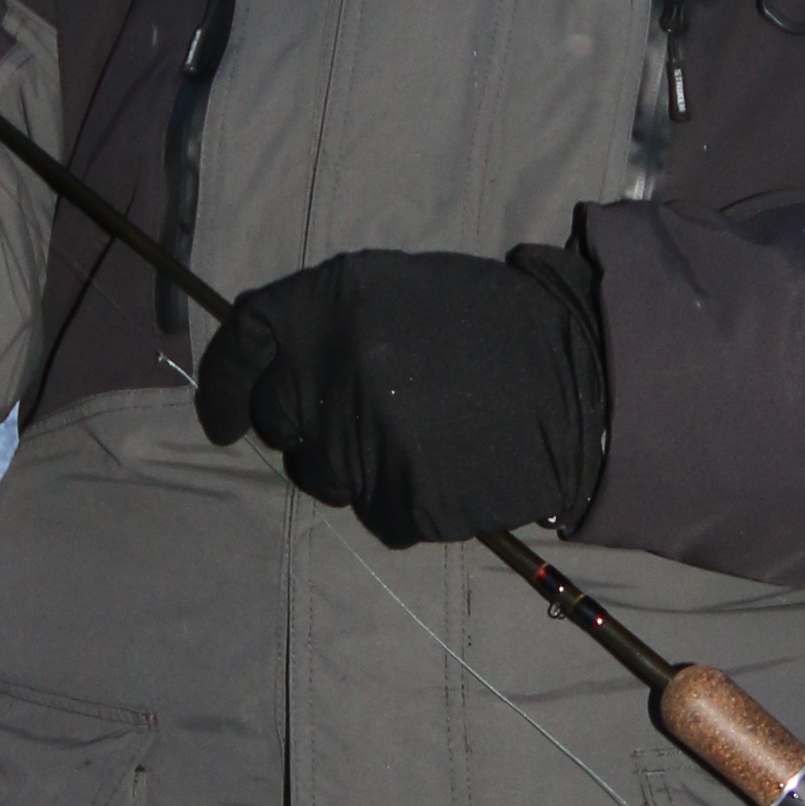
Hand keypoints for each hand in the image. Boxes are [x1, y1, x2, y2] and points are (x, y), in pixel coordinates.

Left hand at [194, 240, 606, 547]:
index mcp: (332, 303)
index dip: (221, 385)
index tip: (220, 420)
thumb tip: (284, 367)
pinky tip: (450, 469)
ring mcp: (362, 439)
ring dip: (357, 469)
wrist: (584, 380)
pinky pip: (379, 514)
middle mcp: (333, 369)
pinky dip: (406, 501)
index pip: (243, 342)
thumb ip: (337, 323)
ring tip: (424, 440)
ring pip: (323, 477)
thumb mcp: (407, 291)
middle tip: (358, 424)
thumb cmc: (500, 328)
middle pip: (278, 421)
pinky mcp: (399, 499)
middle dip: (304, 431)